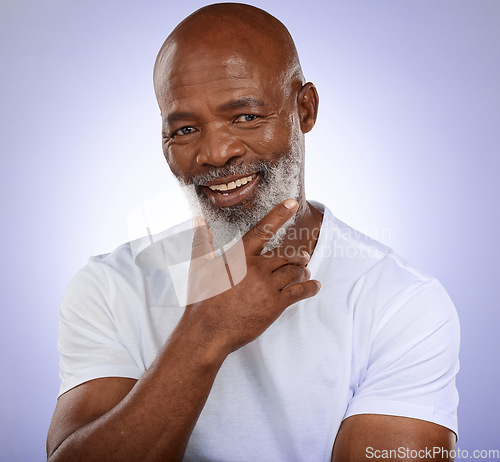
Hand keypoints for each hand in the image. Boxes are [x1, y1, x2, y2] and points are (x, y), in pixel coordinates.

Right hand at [184, 198, 320, 355]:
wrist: (207, 332)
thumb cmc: (201, 300)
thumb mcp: (198, 268)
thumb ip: (201, 242)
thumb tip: (198, 221)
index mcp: (239, 256)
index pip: (263, 229)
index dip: (279, 215)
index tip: (293, 203)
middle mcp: (256, 268)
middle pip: (286, 254)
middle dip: (297, 255)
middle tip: (303, 257)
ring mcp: (267, 286)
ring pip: (294, 271)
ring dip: (303, 271)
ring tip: (306, 272)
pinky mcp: (275, 305)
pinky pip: (299, 291)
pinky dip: (310, 287)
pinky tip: (315, 286)